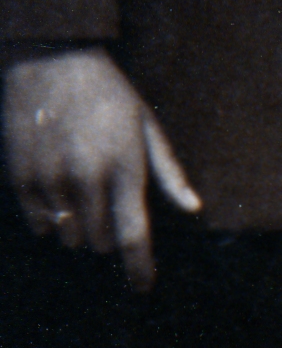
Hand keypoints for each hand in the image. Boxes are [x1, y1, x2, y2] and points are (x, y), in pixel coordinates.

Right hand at [5, 49, 199, 289]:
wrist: (50, 60)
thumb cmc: (108, 93)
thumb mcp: (147, 126)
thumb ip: (168, 172)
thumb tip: (193, 208)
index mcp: (124, 167)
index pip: (133, 234)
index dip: (139, 267)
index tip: (143, 287)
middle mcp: (86, 178)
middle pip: (100, 241)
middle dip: (109, 233)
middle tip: (108, 198)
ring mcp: (51, 179)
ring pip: (69, 236)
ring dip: (80, 226)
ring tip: (82, 188)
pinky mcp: (22, 178)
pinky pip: (39, 224)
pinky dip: (50, 219)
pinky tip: (57, 191)